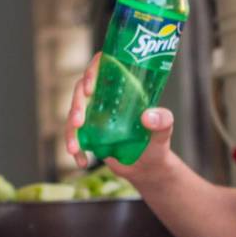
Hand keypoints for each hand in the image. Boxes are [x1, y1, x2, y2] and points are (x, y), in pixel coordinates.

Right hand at [64, 53, 183, 184]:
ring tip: (74, 148)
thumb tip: (147, 116)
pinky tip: (82, 161)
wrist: (147, 169)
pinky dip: (75, 149)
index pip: (104, 67)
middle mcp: (105, 99)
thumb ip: (163, 123)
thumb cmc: (157, 145)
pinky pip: (75, 137)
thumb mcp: (164, 134)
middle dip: (76, 105)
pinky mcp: (88, 133)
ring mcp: (94, 116)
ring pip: (73, 115)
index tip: (90, 88)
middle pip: (82, 91)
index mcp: (123, 89)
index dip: (93, 71)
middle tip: (79, 122)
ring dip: (70, 130)